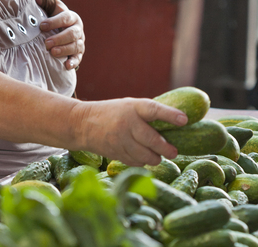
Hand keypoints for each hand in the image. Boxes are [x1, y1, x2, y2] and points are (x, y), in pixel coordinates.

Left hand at [36, 0, 84, 69]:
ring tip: (52, 52)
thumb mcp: (50, 10)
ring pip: (75, 46)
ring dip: (64, 50)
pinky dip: (73, 62)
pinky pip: (78, 58)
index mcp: (72, 17)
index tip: (41, 26)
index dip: (54, 22)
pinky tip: (66, 65)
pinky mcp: (79, 54)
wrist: (63, 31)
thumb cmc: (54, 20)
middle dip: (59, 38)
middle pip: (72, 33)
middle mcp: (78, 29)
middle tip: (47, 43)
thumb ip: (43, 2)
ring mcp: (80, 42)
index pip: (65, 17)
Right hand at [71, 97, 187, 165]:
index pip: (154, 110)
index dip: (170, 115)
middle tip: (174, 152)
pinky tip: (144, 157)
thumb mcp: (129, 105)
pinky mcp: (115, 153)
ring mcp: (120, 140)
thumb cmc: (112, 112)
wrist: (83, 124)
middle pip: (152, 140)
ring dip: (155, 158)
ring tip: (159, 156)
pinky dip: (142, 162)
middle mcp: (127, 123)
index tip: (184, 120)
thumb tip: (175, 121)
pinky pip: (135, 162)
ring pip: (145, 155)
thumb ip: (147, 113)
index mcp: (132, 107)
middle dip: (166, 149)